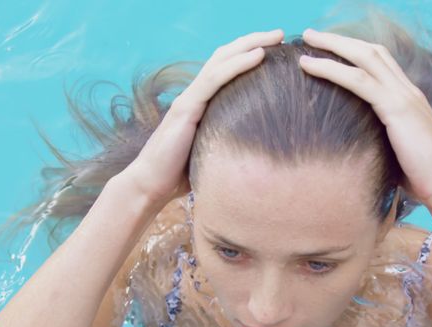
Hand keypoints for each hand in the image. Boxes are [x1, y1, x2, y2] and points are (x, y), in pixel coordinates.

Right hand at [124, 29, 284, 205]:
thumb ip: (227, 144)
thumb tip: (257, 155)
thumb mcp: (211, 154)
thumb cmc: (179, 177)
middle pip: (225, 57)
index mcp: (200, 104)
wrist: (150, 186)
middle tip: (280, 34)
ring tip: (275, 37)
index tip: (274, 50)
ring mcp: (189, 99)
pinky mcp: (186, 108)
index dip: (246, 55)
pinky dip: (238, 64)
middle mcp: (194, 95)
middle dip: (253, 41)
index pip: (224, 69)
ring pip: (221, 61)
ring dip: (250, 45)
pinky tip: (258, 56)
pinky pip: (215, 79)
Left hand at [298, 29, 431, 205]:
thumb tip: (360, 153)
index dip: (356, 52)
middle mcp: (409, 91)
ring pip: (364, 57)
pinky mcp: (396, 109)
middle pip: (372, 51)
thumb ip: (383, 145)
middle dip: (340, 40)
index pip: (382, 63)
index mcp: (410, 100)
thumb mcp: (400, 156)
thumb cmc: (426, 181)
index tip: (331, 50)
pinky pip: (358, 80)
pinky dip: (331, 69)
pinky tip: (309, 66)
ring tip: (307, 39)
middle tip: (312, 35)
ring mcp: (404, 97)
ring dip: (333, 45)